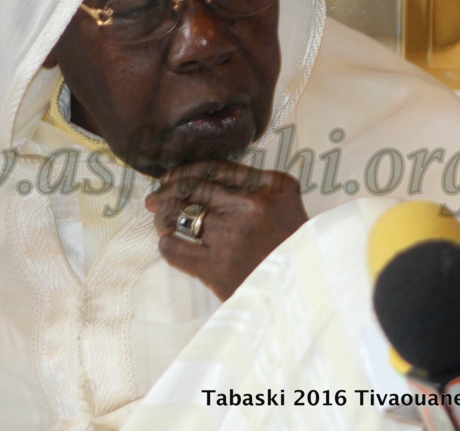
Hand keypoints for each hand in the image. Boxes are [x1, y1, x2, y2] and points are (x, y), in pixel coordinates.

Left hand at [144, 160, 308, 300]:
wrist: (304, 292)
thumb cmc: (292, 245)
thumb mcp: (285, 202)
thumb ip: (252, 184)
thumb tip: (203, 176)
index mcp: (271, 186)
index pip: (214, 168)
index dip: (184, 171)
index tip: (169, 178)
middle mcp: (251, 207)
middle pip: (192, 188)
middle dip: (166, 191)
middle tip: (154, 199)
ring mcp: (232, 237)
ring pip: (179, 216)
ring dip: (164, 218)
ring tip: (162, 223)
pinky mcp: (218, 268)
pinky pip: (174, 249)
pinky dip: (167, 245)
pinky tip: (171, 245)